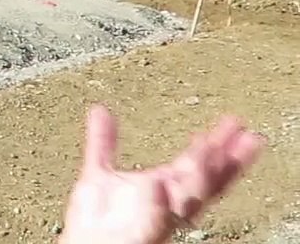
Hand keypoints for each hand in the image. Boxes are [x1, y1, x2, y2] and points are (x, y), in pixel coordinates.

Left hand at [58, 105, 263, 243]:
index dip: (217, 146)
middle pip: (207, 182)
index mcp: (162, 187)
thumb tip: (100, 111)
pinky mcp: (144, 235)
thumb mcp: (100, 172)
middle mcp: (168, 204)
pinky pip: (156, 219)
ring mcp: (159, 219)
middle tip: (247, 138)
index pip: (197, 164)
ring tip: (208, 147)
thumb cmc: (96, 219)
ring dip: (201, 176)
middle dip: (228, 162)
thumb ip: (103, 142)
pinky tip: (158, 182)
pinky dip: (158, 202)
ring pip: (190, 199)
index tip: (233, 123)